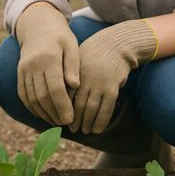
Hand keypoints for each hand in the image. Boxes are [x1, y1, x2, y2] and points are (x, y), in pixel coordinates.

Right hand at [15, 2, 79, 125]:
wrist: (36, 24)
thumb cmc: (59, 37)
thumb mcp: (71, 46)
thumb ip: (73, 66)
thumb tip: (75, 86)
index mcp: (49, 58)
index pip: (55, 88)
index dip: (62, 106)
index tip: (70, 119)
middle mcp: (33, 65)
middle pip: (42, 96)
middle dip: (54, 113)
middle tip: (65, 124)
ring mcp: (23, 69)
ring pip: (32, 98)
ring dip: (43, 113)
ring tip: (56, 122)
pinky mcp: (19, 73)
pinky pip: (23, 94)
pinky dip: (32, 107)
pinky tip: (42, 114)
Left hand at [71, 19, 156, 133]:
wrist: (116, 44)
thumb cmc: (93, 54)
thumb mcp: (77, 60)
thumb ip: (69, 76)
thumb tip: (58, 93)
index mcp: (74, 73)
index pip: (65, 96)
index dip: (63, 109)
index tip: (60, 119)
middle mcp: (85, 79)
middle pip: (76, 105)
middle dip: (73, 119)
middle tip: (72, 129)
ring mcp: (99, 83)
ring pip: (91, 109)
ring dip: (86, 123)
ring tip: (84, 131)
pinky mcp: (112, 87)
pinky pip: (106, 108)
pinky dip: (101, 121)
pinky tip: (97, 129)